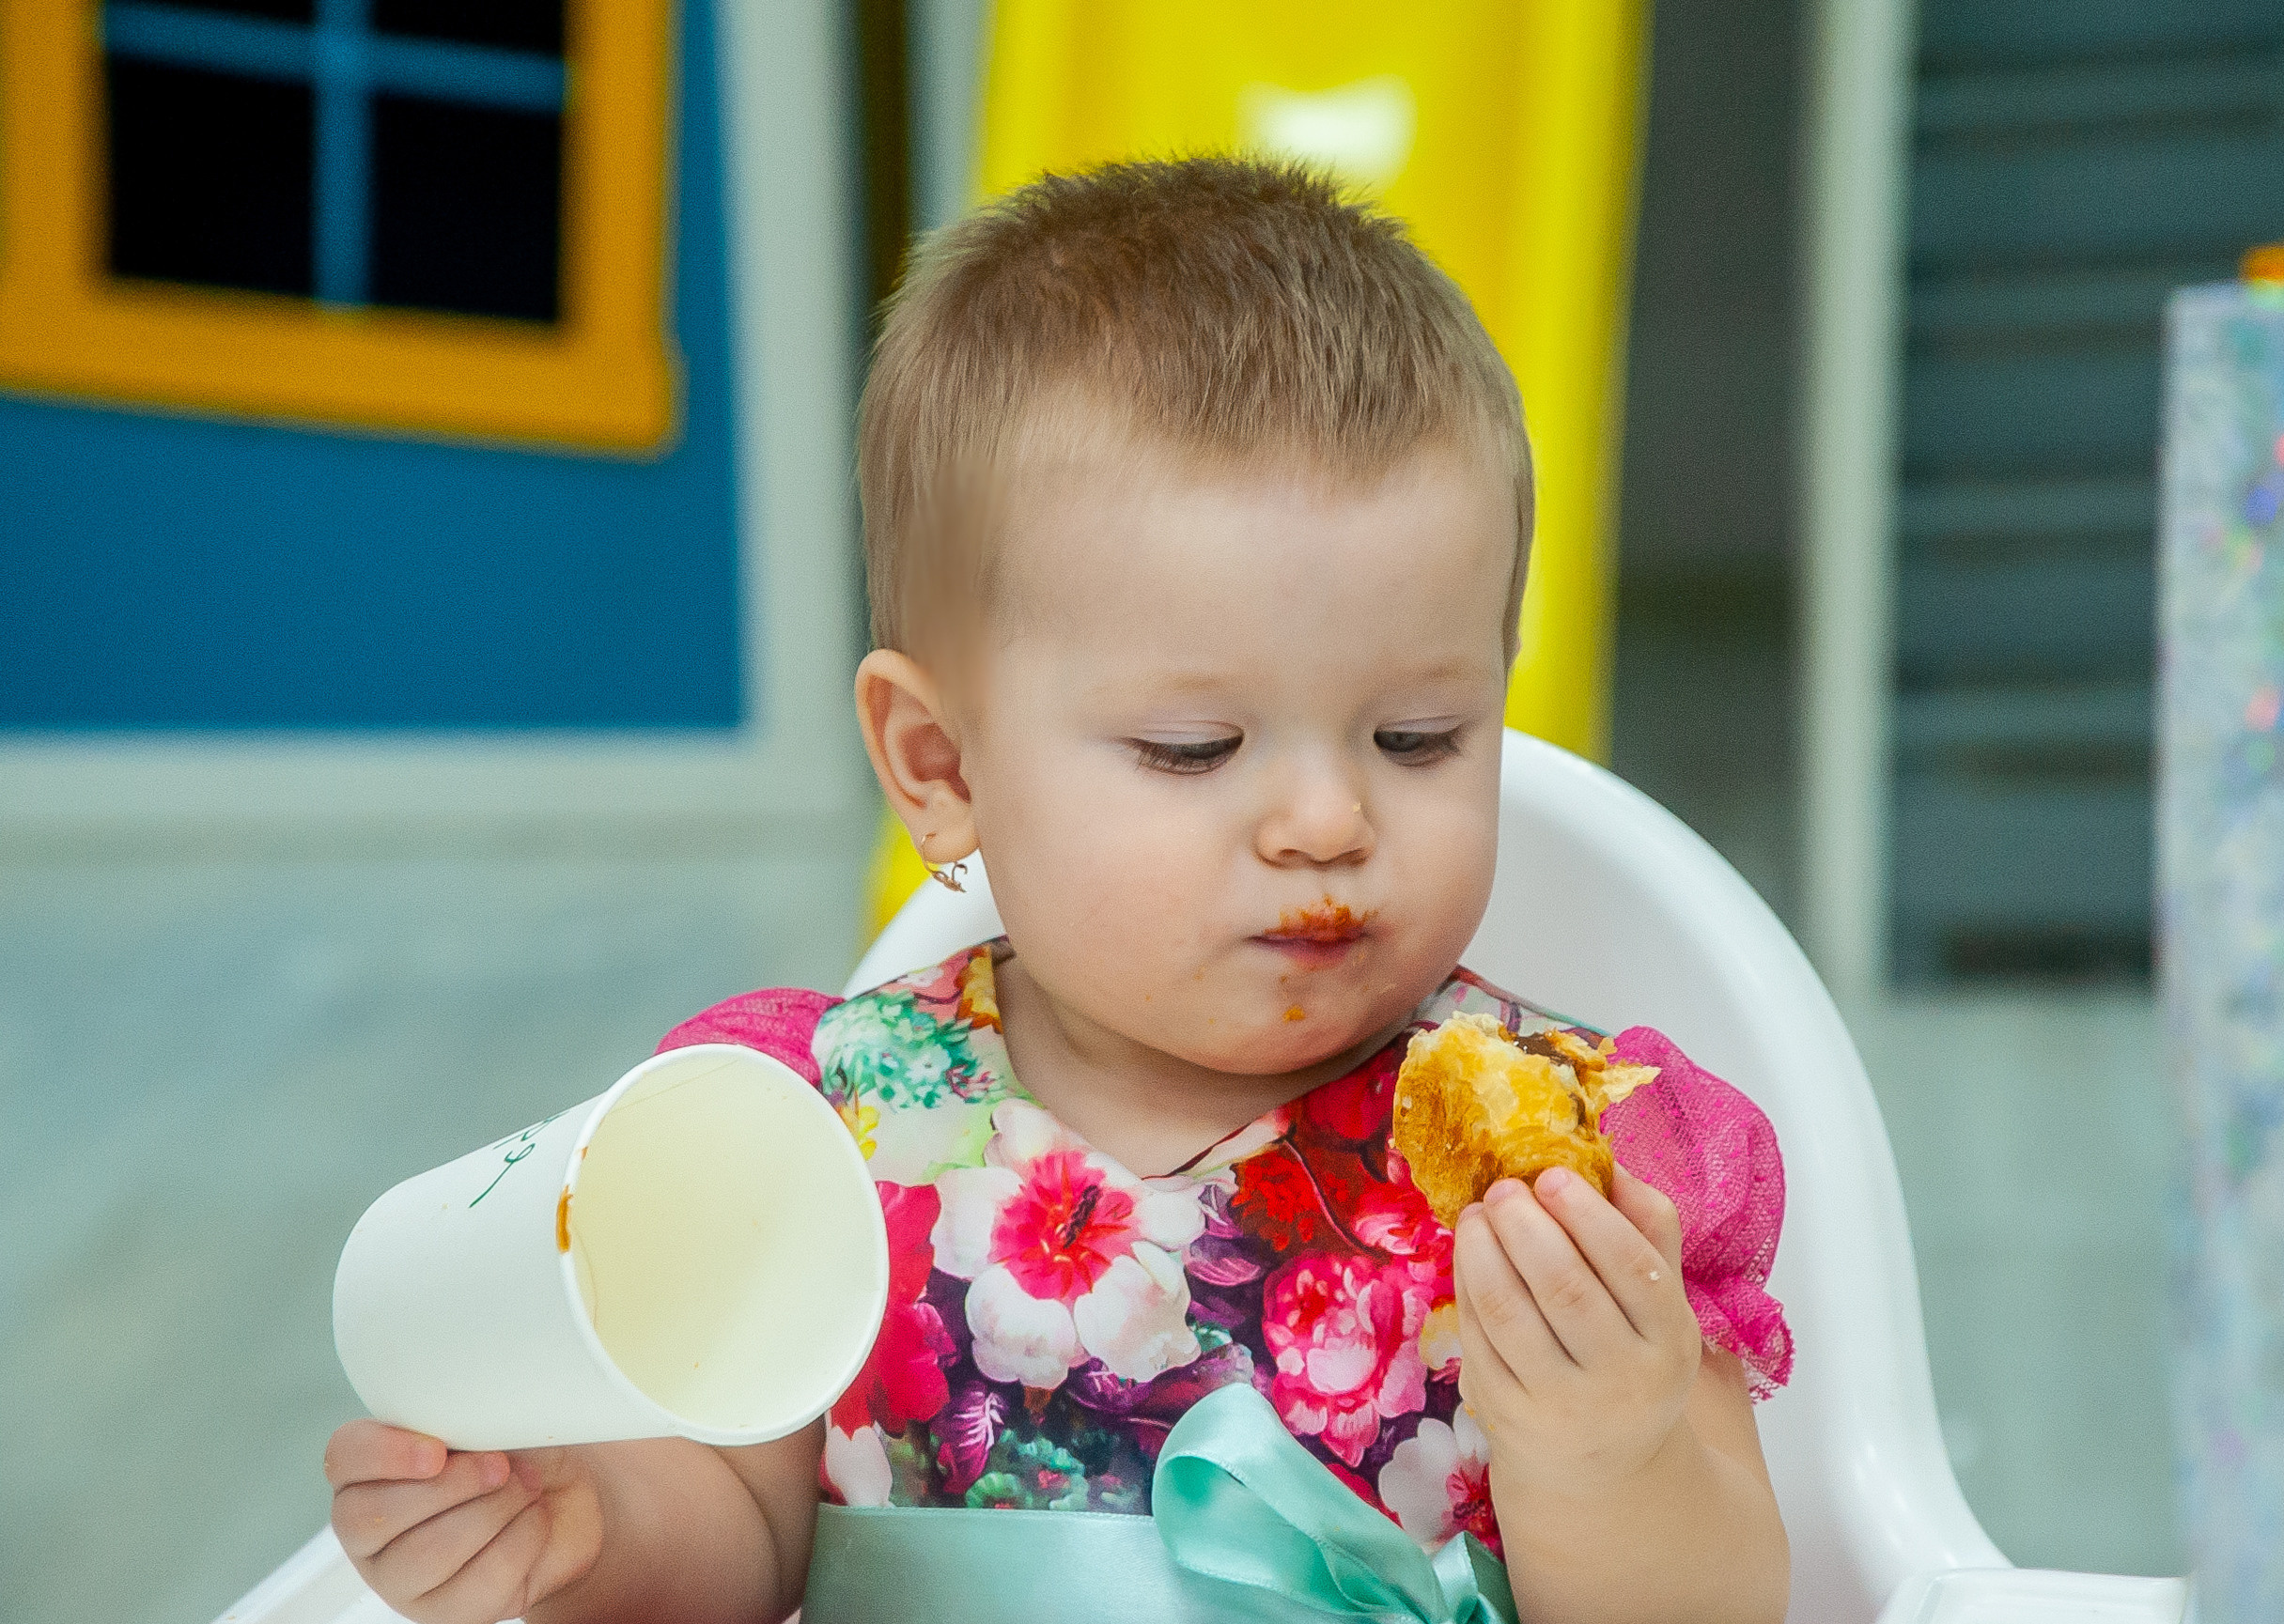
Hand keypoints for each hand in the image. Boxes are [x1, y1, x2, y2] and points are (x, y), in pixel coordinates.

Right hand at [325, 1421, 604, 1623]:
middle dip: (451, 1485)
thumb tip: (470, 1404)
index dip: (383, 1453)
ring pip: (426, 1553)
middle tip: (501, 1465)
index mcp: (370, 1468)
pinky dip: (521, 1539)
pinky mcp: (447, 1611)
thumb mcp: (495, 1415)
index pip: (344, 1457)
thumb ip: (466, 1409)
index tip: (437, 1450)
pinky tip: (534, 1518)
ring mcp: (403, 1578)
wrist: (570, 1499)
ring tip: (526, 1486)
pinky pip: (478, 1581)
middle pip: (373, 1515)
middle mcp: (371, 1529)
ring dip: (492, 1510)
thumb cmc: (522, 1450)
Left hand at [1451, 1163, 1698, 1499]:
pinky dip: (1467, 1286)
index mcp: (1670, 1340)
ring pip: (1510, 1312)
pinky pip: (1478, 1337)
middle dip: (1525, 1226)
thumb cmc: (1631, 1352)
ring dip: (1483, 1250)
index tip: (1551, 1175)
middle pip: (1565, 1288)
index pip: (1633, 1267)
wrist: (1604, 1460)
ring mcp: (1561, 1403)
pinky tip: (1469, 1253)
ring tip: (1476, 1213)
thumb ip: (1648, 1227)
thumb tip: (1610, 1160)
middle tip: (1503, 1188)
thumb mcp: (1662, 1301)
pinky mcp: (1508, 1413)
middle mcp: (1622, 1378)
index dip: (1588, 1214)